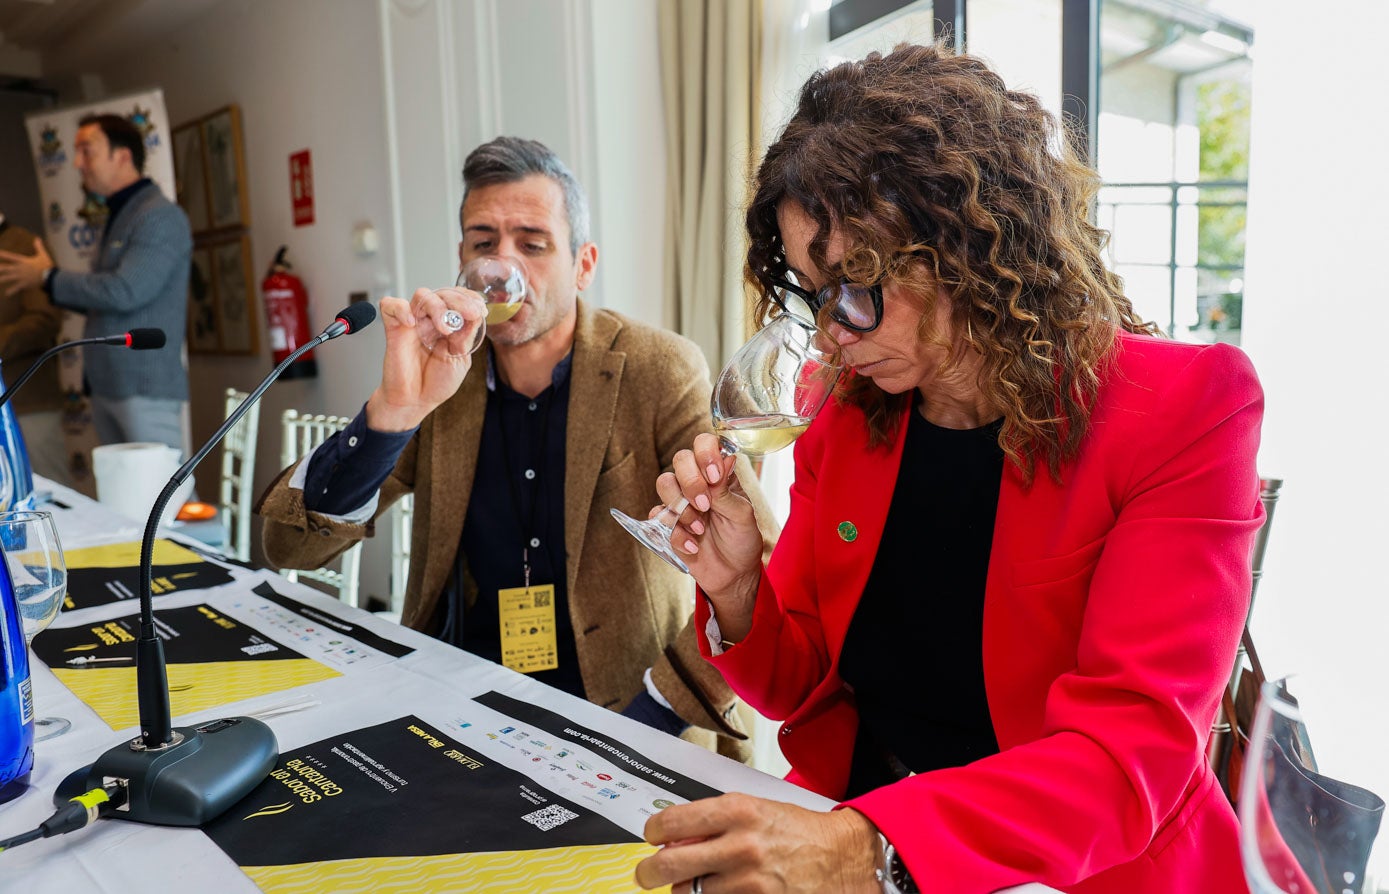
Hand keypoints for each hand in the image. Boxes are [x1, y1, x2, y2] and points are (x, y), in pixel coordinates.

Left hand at [0, 237, 53, 296]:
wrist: (50, 277)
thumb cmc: (46, 265)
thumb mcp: (43, 255)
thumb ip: (38, 247)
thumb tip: (37, 238)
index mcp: (23, 261)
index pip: (10, 256)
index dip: (2, 254)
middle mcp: (19, 269)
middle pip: (5, 268)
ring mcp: (20, 277)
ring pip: (8, 278)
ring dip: (1, 279)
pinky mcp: (24, 284)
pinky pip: (16, 288)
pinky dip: (11, 291)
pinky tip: (6, 294)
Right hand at [365, 287, 484, 431]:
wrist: (415, 401)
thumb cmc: (436, 382)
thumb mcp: (460, 360)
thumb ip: (466, 337)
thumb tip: (476, 315)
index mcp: (450, 324)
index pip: (459, 299)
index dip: (470, 299)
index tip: (481, 310)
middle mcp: (431, 319)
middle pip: (443, 294)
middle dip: (459, 301)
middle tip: (470, 313)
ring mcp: (413, 322)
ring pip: (422, 295)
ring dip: (437, 306)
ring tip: (445, 328)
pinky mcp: (394, 328)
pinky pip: (391, 306)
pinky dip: (401, 309)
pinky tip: (411, 323)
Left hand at [634, 794, 880, 892]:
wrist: (841, 858)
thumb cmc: (799, 832)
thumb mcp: (755, 811)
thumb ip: (713, 822)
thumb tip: (673, 839)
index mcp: (738, 812)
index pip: (672, 821)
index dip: (653, 831)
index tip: (652, 837)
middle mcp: (740, 846)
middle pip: (669, 865)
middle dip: (649, 872)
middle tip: (647, 874)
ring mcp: (748, 883)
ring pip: (689, 893)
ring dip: (688, 889)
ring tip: (699, 882)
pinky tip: (720, 892)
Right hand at [653, 433, 762, 638]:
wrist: (733, 575)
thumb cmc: (742, 540)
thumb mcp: (742, 516)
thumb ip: (727, 490)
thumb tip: (725, 458)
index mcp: (719, 474)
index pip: (704, 444)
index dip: (705, 453)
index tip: (713, 476)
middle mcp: (697, 482)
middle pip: (679, 460)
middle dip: (690, 482)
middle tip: (705, 506)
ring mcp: (680, 501)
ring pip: (664, 484)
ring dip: (682, 508)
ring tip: (700, 528)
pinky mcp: (667, 523)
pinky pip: (658, 518)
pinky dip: (676, 534)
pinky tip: (693, 546)